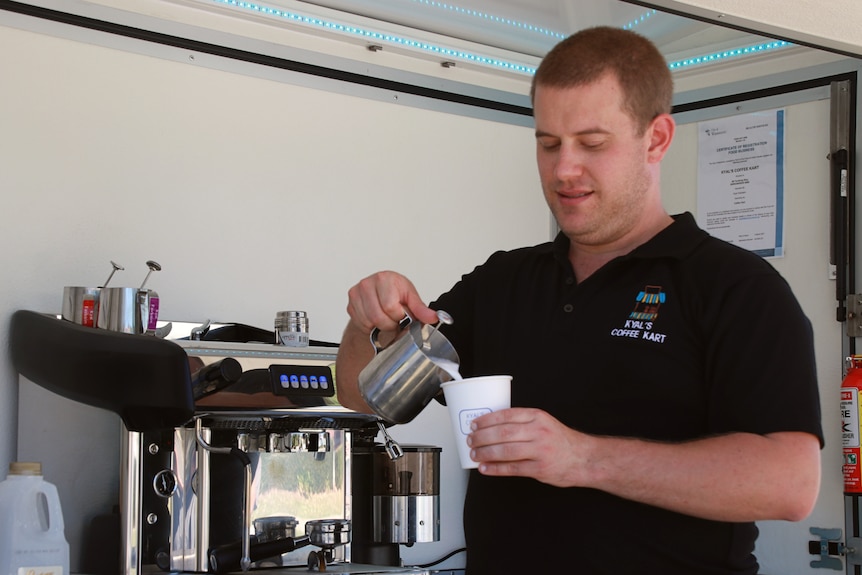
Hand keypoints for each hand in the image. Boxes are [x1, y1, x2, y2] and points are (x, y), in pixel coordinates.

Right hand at [345, 271, 438, 332]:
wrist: (378, 293)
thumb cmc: (395, 292)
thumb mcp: (410, 298)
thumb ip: (421, 309)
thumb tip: (433, 317)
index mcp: (385, 278)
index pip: (390, 306)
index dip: (398, 316)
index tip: (402, 314)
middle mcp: (368, 284)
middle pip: (377, 317)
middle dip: (389, 324)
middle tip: (394, 320)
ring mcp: (356, 294)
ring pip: (368, 322)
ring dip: (379, 326)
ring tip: (386, 318)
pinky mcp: (350, 304)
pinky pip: (360, 323)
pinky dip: (370, 326)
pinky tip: (375, 319)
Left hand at [467, 407, 590, 487]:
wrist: (583, 458)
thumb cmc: (560, 440)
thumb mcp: (543, 423)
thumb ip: (522, 422)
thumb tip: (492, 427)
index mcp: (537, 417)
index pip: (506, 415)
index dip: (487, 420)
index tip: (475, 424)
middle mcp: (539, 432)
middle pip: (503, 433)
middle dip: (482, 437)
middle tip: (471, 440)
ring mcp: (540, 451)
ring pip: (505, 450)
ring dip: (485, 453)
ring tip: (474, 454)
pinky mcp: (540, 469)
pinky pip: (512, 468)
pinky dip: (496, 469)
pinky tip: (485, 468)